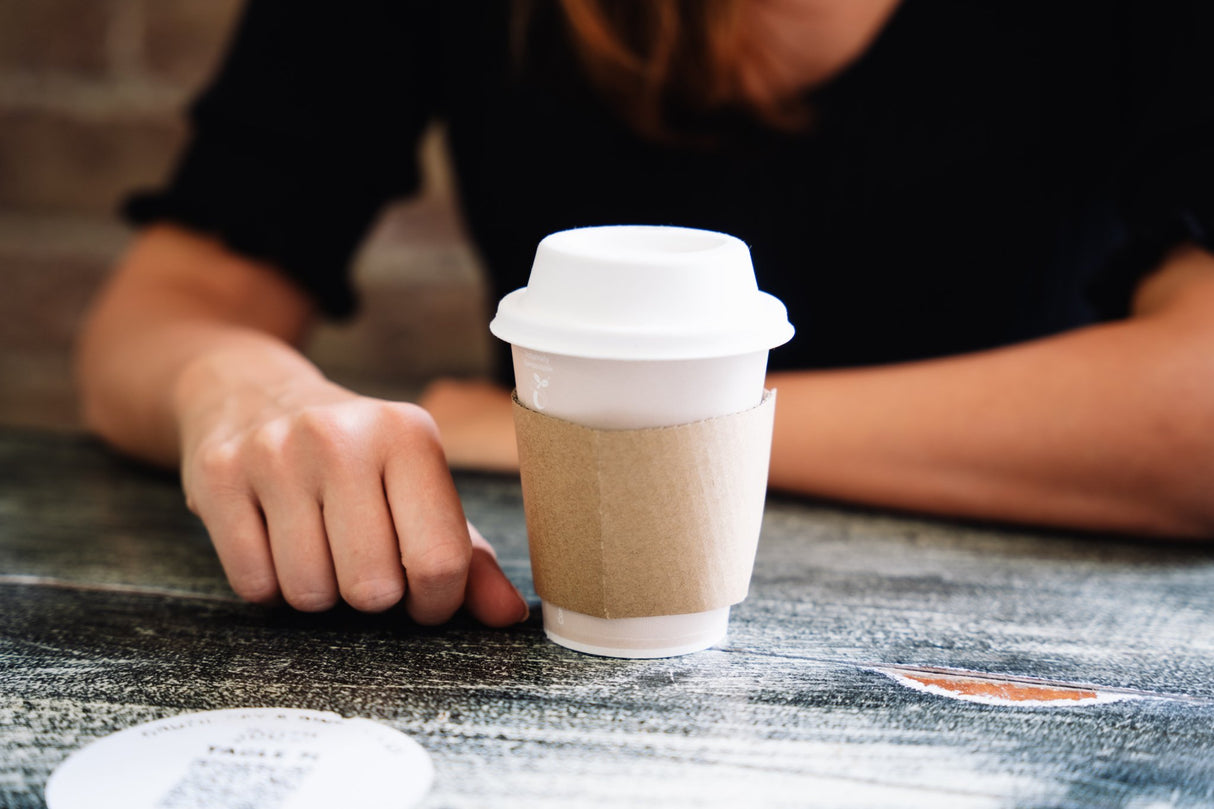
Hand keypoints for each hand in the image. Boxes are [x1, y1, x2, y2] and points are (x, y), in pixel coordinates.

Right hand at [177, 372, 528, 624]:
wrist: (250, 392)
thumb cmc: (353, 458)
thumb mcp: (416, 488)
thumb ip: (468, 556)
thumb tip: (508, 615)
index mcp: (409, 435)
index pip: (439, 560)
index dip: (434, 602)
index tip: (422, 595)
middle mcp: (342, 436)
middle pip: (372, 588)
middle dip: (370, 596)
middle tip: (361, 562)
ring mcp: (274, 452)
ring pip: (309, 592)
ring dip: (317, 591)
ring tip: (318, 546)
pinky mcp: (218, 475)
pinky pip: (254, 583)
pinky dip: (268, 584)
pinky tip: (275, 541)